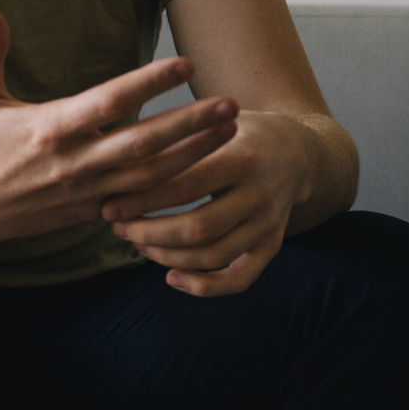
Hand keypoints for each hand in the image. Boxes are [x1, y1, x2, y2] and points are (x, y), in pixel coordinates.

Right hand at [0, 5, 241, 247]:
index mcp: (48, 129)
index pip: (108, 104)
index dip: (148, 85)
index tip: (185, 64)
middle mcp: (73, 163)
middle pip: (142, 143)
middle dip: (189, 125)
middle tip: (230, 104)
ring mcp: (88, 191)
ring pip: (152, 175)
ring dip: (195, 153)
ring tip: (231, 130)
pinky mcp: (95, 211)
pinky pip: (144, 199)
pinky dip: (177, 185)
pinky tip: (209, 168)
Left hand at [101, 110, 314, 296]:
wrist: (298, 152)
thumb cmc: (239, 133)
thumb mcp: (214, 121)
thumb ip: (177, 136)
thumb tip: (115, 153)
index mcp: (243, 158)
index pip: (185, 186)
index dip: (142, 200)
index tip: (110, 203)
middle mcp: (260, 194)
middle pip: (197, 227)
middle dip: (149, 232)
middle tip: (118, 227)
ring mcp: (268, 224)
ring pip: (213, 255)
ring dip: (167, 256)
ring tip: (139, 244)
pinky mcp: (271, 246)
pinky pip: (240, 280)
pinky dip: (204, 287)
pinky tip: (171, 278)